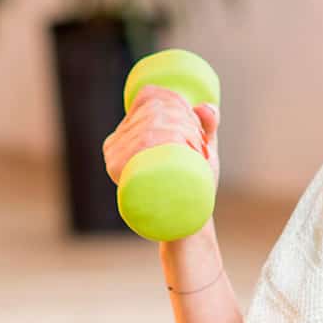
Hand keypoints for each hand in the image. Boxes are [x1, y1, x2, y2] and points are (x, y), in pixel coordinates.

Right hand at [102, 84, 219, 187]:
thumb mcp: (202, 152)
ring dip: (183, 131)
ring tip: (197, 150)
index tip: (196, 121)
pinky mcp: (123, 174)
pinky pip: (144, 143)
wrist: (184, 225)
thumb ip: (207, 126)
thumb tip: (205, 106)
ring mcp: (116, 159)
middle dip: (185, 120)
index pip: (147, 98)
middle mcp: (115, 145)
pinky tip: (180, 144)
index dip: (175, 99)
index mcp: (126, 134)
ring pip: (153, 126)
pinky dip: (167, 138)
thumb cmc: (191, 187)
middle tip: (201, 144)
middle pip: (154, 111)